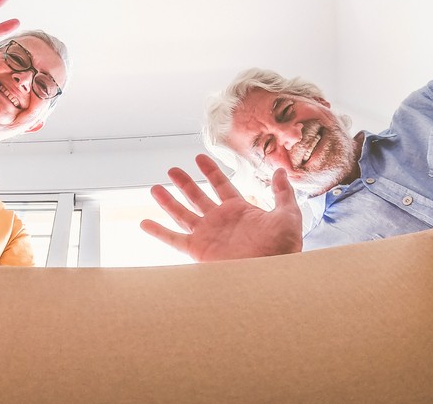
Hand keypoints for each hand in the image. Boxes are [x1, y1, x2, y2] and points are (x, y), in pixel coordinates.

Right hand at [140, 155, 302, 261]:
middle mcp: (220, 221)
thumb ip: (282, 193)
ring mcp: (207, 235)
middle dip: (185, 183)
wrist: (271, 274)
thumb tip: (280, 171)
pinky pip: (173, 239)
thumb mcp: (288, 215)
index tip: (199, 157)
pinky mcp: (198, 250)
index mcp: (239, 210)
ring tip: (155, 188)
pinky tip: (144, 222)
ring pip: (182, 214)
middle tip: (173, 170)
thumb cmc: (283, 248)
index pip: (221, 185)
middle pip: (197, 197)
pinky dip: (158, 231)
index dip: (210, 171)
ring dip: (168, 201)